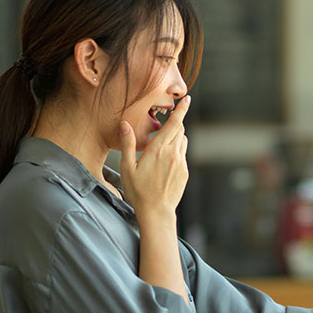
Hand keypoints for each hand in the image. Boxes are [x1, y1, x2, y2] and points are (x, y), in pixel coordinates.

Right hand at [118, 96, 190, 218]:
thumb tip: (124, 124)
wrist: (156, 212)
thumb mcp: (127, 167)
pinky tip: (164, 164)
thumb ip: (128, 144)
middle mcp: (173, 154)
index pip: (174, 124)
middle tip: (165, 125)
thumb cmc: (139, 191)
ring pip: (183, 142)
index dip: (182, 110)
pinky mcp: (185, 172)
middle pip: (180, 130)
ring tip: (162, 147)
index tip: (187, 100)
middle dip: (175, 124)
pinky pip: (182, 156)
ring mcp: (181, 163)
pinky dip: (176, 152)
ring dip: (175, 138)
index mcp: (158, 150)